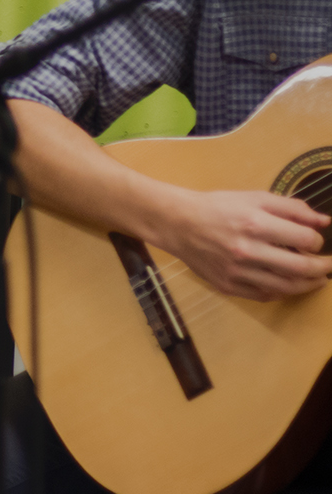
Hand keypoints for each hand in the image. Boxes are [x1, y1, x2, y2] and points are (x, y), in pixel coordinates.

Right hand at [154, 189, 331, 300]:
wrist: (177, 223)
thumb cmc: (217, 207)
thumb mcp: (254, 197)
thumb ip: (291, 208)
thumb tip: (324, 222)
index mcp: (254, 223)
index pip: (305, 239)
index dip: (317, 241)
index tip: (314, 241)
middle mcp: (247, 250)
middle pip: (301, 268)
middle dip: (324, 268)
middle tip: (329, 265)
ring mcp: (237, 271)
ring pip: (286, 287)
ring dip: (309, 284)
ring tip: (317, 279)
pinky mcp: (228, 285)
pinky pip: (265, 295)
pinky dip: (283, 292)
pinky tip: (288, 284)